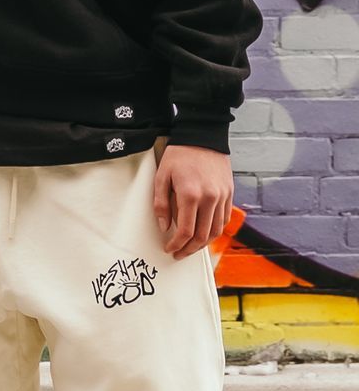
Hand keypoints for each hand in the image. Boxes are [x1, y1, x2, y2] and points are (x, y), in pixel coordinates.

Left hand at [152, 145, 234, 260]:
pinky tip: (205, 233)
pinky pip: (225, 219)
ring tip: (191, 247)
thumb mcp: (162, 177)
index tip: (169, 249)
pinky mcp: (229, 193)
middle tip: (179, 254)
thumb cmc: (179, 155)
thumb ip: (161, 204)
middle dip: (189, 249)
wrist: (203, 136)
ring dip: (203, 244)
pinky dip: (215, 231)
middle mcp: (210, 198)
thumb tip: (165, 227)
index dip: (177, 245)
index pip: (185, 231)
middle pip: (202, 236)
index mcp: (191, 195)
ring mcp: (222, 196)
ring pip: (216, 231)